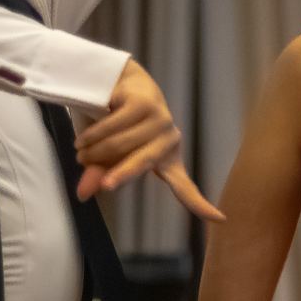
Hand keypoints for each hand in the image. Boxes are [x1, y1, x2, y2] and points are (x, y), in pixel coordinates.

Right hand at [75, 59, 223, 219]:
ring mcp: (159, 118)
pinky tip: (82, 140)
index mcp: (168, 158)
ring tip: (81, 151)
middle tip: (102, 185)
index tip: (220, 219)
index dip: (200, 204)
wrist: (119, 81)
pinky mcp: (144, 103)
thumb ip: (101, 174)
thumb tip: (83, 195)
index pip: (184, 186)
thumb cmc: (119, 125)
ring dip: (95, 151)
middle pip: (142, 164)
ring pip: (120, 144)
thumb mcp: (110, 155)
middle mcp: (169, 138)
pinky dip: (94, 135)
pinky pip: (112, 126)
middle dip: (120, 175)